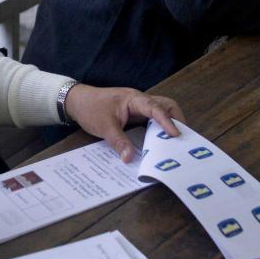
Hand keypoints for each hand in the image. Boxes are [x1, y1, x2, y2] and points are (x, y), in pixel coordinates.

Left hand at [64, 85, 184, 162]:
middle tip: (181, 139)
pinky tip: (159, 141)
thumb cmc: (91, 108)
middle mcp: (139, 100)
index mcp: (134, 99)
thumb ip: (119, 142)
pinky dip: (159, 127)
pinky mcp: (135, 112)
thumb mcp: (104, 127)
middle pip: (166, 105)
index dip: (167, 121)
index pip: (156, 108)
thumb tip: (130, 159)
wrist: (77, 100)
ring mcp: (138, 106)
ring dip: (168, 123)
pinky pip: (152, 117)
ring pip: (161, 110)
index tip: (176, 135)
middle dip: (176, 119)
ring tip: (174, 142)